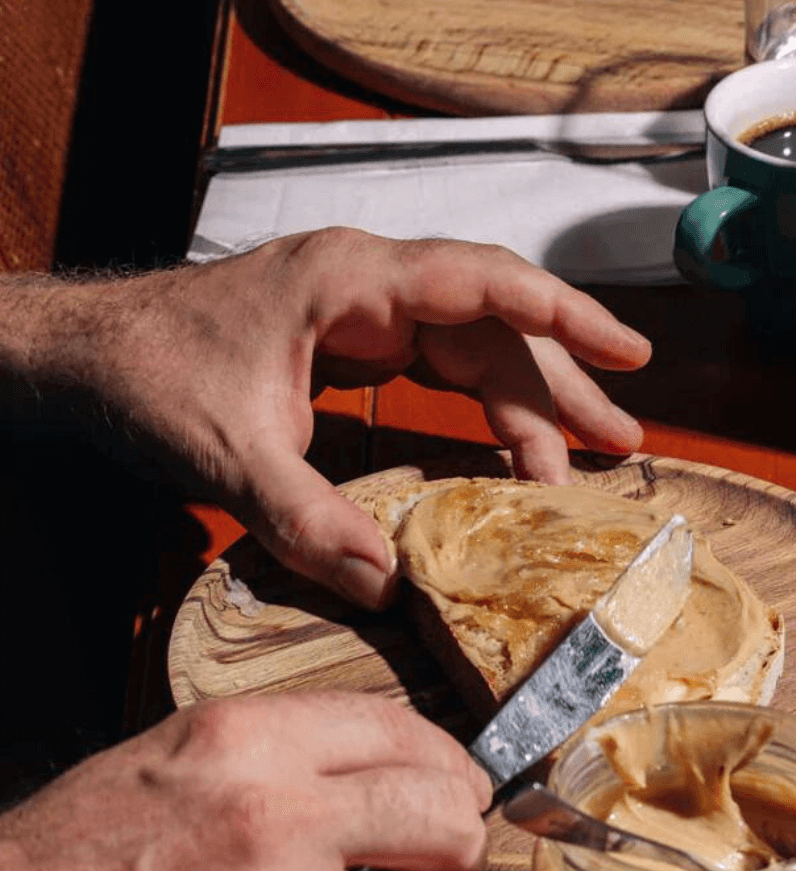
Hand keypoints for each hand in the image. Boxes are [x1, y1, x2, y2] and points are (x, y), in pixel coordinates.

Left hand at [2, 229, 650, 607]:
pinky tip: (509, 446)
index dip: (565, 318)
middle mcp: (370, 287)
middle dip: (560, 386)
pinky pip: (439, 367)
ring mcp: (362, 312)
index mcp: (352, 283)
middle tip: (619, 444)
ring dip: (530, 402)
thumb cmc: (150, 374)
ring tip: (587, 454)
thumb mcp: (228, 454)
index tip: (629, 353)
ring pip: (473, 347)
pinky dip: (481, 407)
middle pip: (494, 327)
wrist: (91, 356)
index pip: (484, 286)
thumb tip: (385, 586)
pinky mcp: (351, 344)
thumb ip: (306, 518)